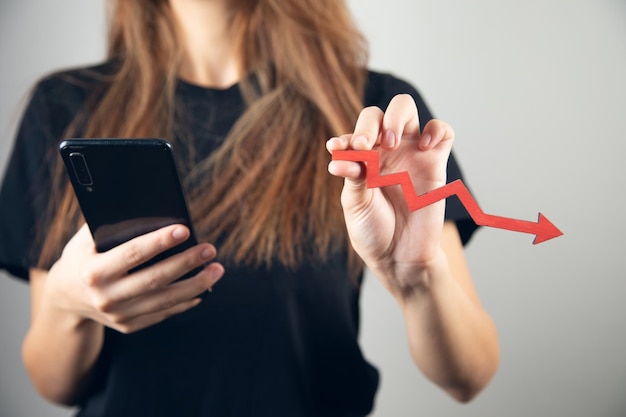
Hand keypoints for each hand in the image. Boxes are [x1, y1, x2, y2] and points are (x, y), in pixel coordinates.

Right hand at [42, 224, 223, 332]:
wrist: (65, 297)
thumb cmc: (83, 257)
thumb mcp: (85, 239)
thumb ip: (112, 225)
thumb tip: (151, 208)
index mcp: (93, 271)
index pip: (133, 253)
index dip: (160, 242)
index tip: (186, 230)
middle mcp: (106, 297)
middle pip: (155, 279)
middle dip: (187, 263)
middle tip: (210, 250)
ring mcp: (118, 315)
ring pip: (165, 300)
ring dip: (196, 285)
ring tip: (217, 270)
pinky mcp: (129, 326)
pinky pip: (164, 313)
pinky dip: (186, 301)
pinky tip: (204, 288)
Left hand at [327, 94, 453, 294]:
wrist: (401, 256)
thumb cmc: (374, 231)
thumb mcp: (356, 205)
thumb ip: (353, 177)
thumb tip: (338, 156)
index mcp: (362, 160)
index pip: (354, 134)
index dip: (345, 137)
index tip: (337, 149)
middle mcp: (385, 152)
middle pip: (379, 114)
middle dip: (369, 123)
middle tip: (365, 145)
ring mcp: (410, 154)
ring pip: (406, 110)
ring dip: (396, 117)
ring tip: (391, 143)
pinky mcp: (435, 162)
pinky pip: (442, 132)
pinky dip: (435, 129)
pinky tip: (423, 145)